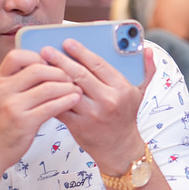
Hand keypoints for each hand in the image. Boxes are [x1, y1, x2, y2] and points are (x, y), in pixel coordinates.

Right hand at [0, 48, 82, 171]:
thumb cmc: (3, 121)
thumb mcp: (4, 95)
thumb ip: (21, 80)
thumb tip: (50, 62)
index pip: (17, 56)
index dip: (38, 57)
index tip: (52, 64)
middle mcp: (3, 90)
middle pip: (37, 69)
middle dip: (59, 72)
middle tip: (72, 77)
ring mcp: (12, 106)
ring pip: (48, 88)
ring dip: (67, 87)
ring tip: (78, 89)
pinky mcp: (23, 122)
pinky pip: (51, 107)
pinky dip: (67, 101)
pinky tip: (75, 99)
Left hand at [39, 39, 156, 174]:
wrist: (120, 147)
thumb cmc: (127, 116)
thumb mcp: (140, 92)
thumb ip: (147, 69)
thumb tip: (149, 50)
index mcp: (122, 88)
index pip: (99, 64)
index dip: (81, 51)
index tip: (68, 42)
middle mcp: (108, 100)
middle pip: (80, 75)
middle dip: (61, 60)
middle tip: (47, 49)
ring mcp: (92, 114)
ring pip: (68, 90)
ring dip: (52, 77)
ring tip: (40, 66)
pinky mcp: (78, 125)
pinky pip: (61, 107)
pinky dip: (51, 96)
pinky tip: (42, 87)